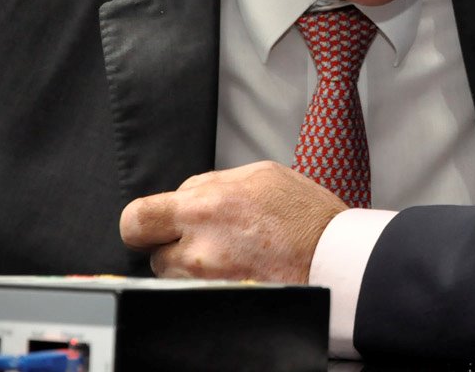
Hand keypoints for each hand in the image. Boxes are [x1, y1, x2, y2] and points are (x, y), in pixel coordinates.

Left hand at [119, 160, 346, 283]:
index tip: (154, 224)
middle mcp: (199, 247)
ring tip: (228, 255)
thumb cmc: (306, 215)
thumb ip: (213, 182)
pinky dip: (211, 283)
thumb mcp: (261, 174)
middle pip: (152, 255)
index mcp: (206, 205)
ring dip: (190, 268)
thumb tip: (184, 193)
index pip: (138, 218)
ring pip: (175, 278)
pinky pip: (197, 292)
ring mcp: (209, 280)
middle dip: (169, 246)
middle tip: (196, 240)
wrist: (336, 257)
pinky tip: (238, 271)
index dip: (142, 223)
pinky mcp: (220, 300)